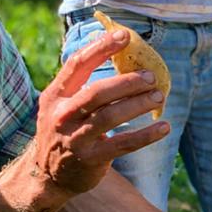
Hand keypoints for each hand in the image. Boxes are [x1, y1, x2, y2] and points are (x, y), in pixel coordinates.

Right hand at [25, 30, 169, 197]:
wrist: (47, 175)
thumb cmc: (64, 131)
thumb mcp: (62, 105)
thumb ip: (83, 84)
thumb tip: (120, 54)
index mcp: (55, 95)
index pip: (77, 64)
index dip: (100, 48)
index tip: (124, 35)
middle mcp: (62, 115)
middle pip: (96, 92)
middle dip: (126, 82)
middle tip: (151, 76)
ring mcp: (75, 139)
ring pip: (109, 117)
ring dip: (137, 105)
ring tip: (158, 96)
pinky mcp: (91, 159)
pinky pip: (123, 144)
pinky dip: (146, 135)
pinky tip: (164, 127)